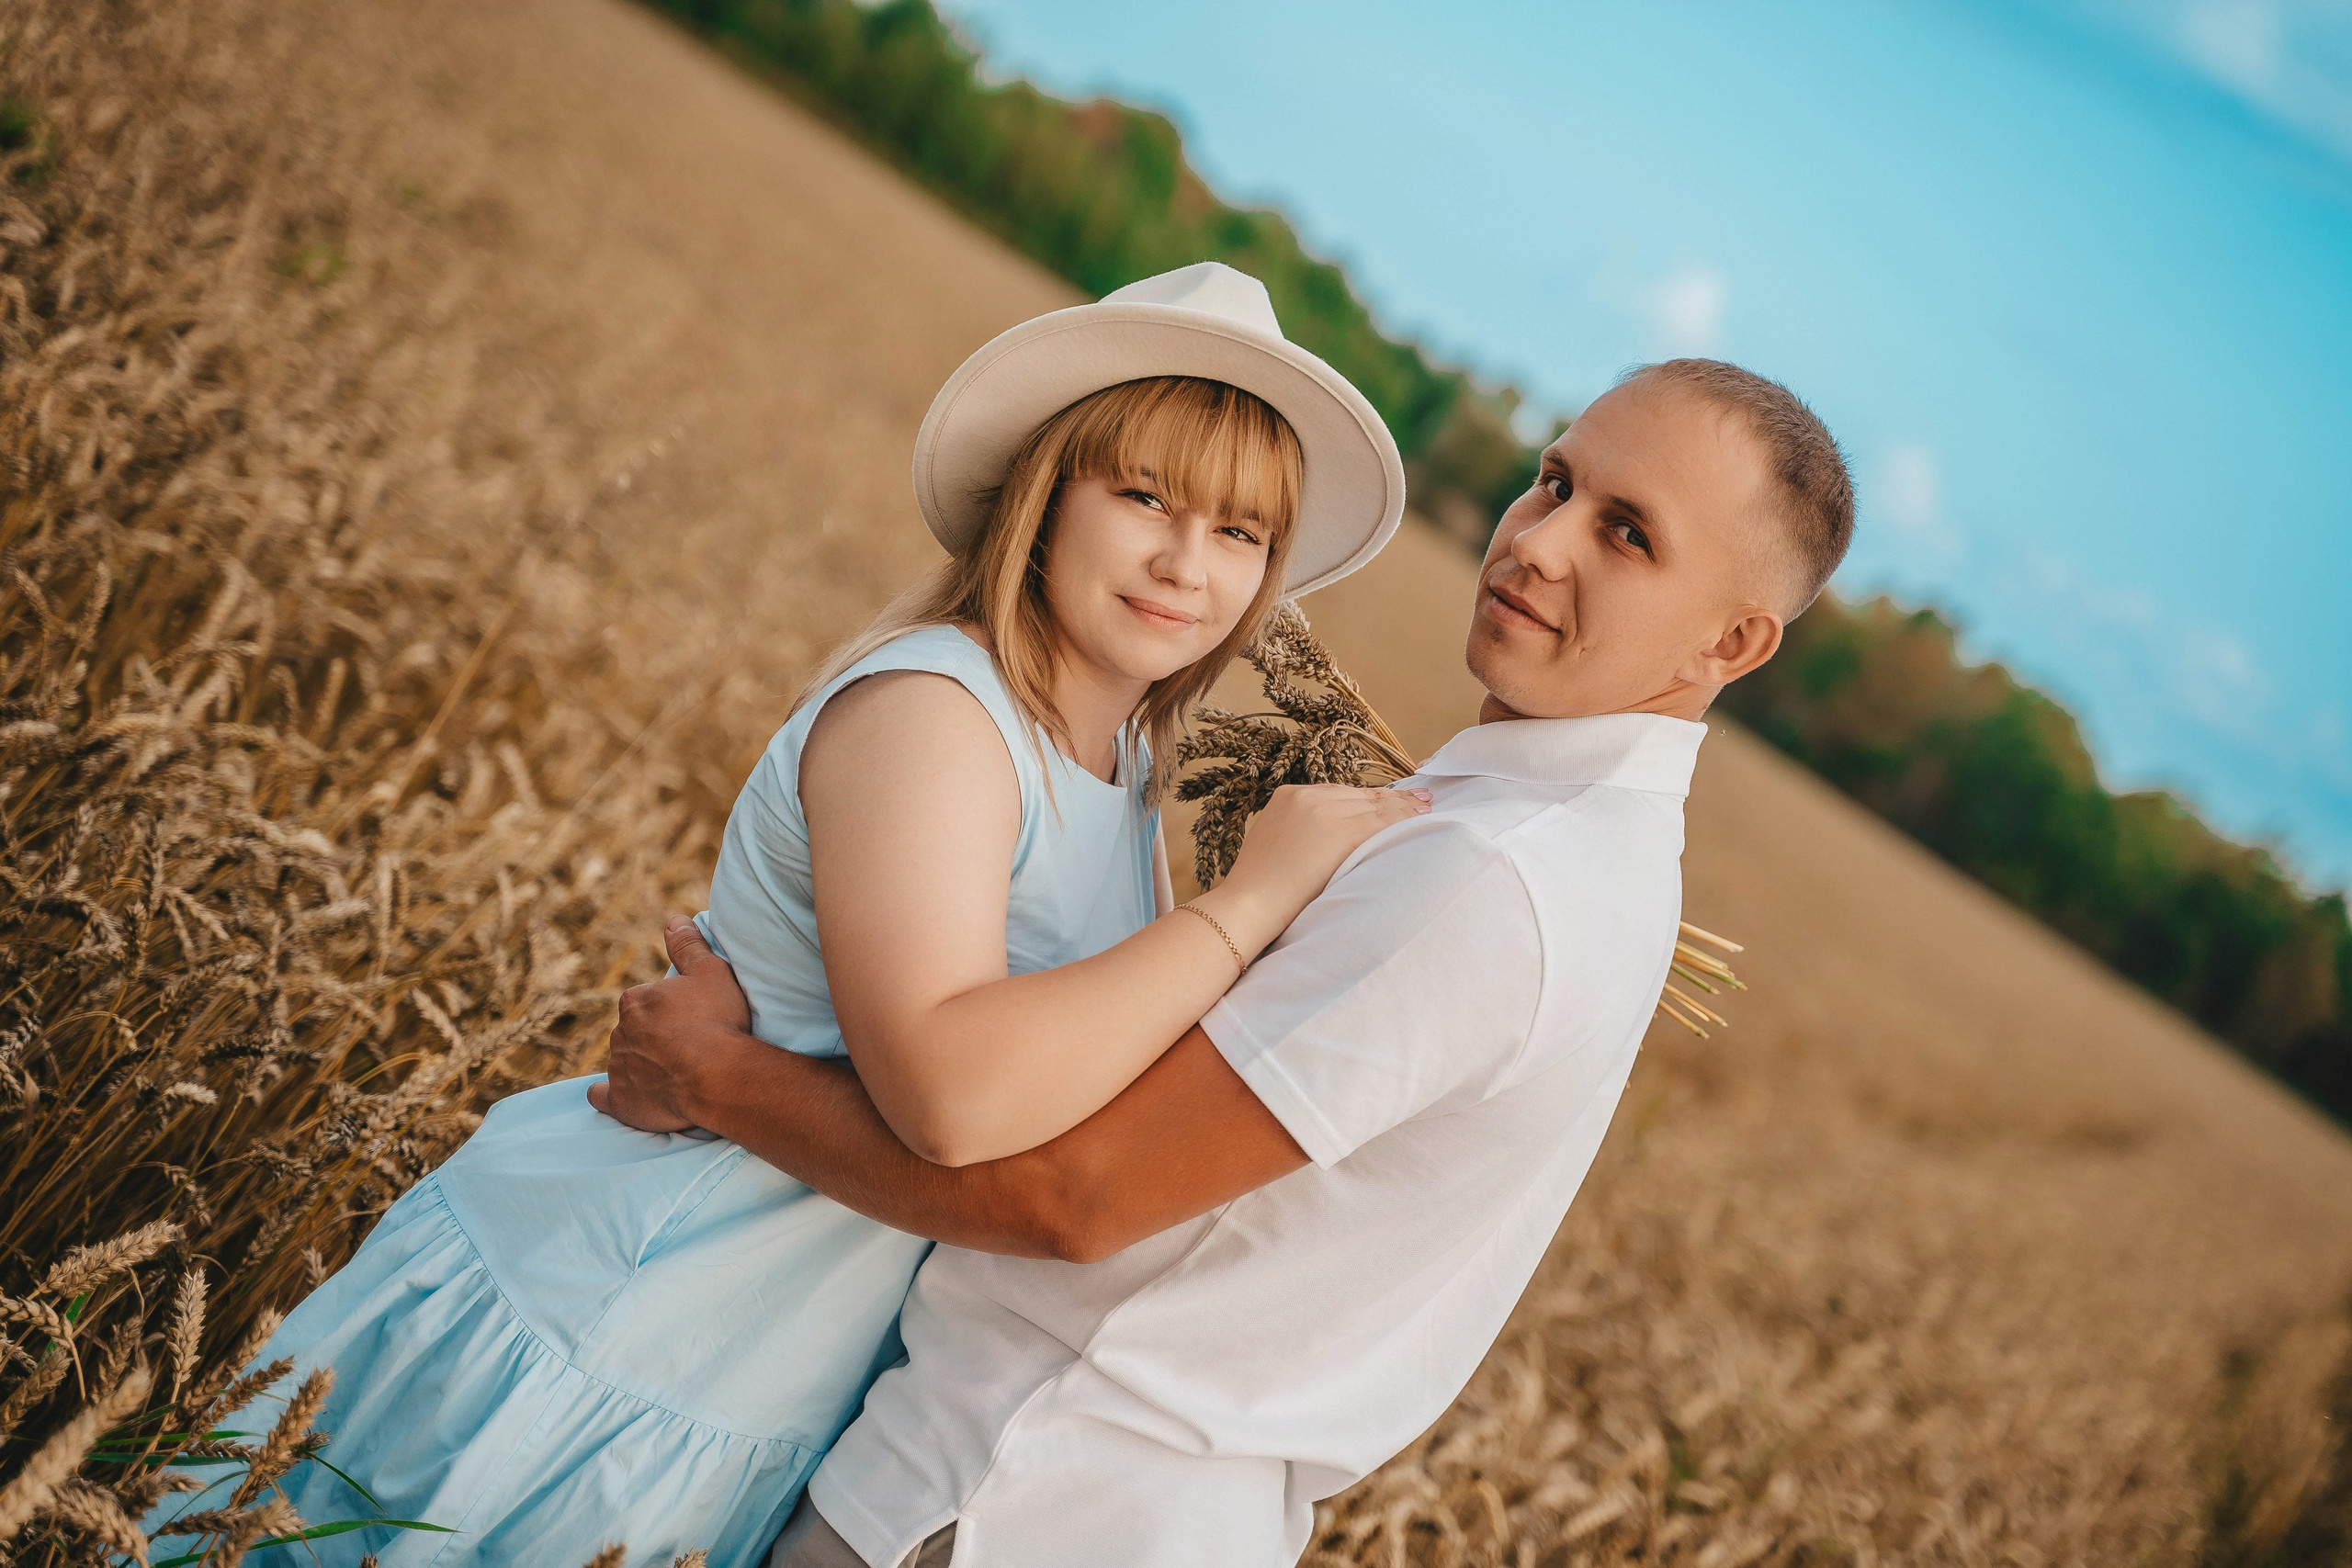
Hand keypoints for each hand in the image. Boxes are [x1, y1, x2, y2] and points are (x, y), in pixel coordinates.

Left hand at [589, 916, 755, 1132]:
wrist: (718, 1077)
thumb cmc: (719, 1022)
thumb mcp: (712, 972)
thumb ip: (689, 945)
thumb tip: (673, 920)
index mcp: (636, 1000)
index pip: (645, 1001)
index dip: (668, 1010)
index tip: (690, 1019)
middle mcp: (620, 1032)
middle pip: (633, 1030)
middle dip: (652, 1036)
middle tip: (686, 1046)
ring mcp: (619, 1068)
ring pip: (624, 1060)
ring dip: (640, 1063)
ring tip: (673, 1074)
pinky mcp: (621, 1101)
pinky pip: (604, 1096)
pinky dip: (610, 1094)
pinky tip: (621, 1095)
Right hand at [1201, 783, 1430, 953]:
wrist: (1249, 904)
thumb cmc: (1259, 889)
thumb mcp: (1273, 843)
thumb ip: (1298, 832)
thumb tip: (1324, 839)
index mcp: (1287, 796)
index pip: (1338, 793)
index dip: (1367, 797)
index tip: (1387, 797)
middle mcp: (1306, 797)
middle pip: (1359, 796)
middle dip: (1391, 798)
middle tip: (1419, 797)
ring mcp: (1324, 812)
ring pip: (1375, 806)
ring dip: (1405, 806)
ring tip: (1427, 806)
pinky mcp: (1341, 832)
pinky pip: (1381, 822)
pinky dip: (1405, 819)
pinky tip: (1422, 818)